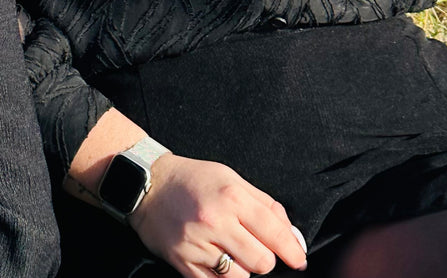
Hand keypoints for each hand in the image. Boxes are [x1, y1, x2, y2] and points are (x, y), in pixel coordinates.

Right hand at [130, 154, 306, 275]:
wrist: (148, 185)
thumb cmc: (193, 180)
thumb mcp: (231, 178)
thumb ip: (265, 205)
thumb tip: (293, 236)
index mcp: (231, 196)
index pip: (275, 232)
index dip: (292, 251)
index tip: (298, 260)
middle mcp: (216, 220)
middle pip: (261, 261)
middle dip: (264, 259)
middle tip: (254, 248)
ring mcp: (198, 243)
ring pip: (241, 276)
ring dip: (242, 268)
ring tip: (229, 251)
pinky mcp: (183, 262)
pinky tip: (217, 261)